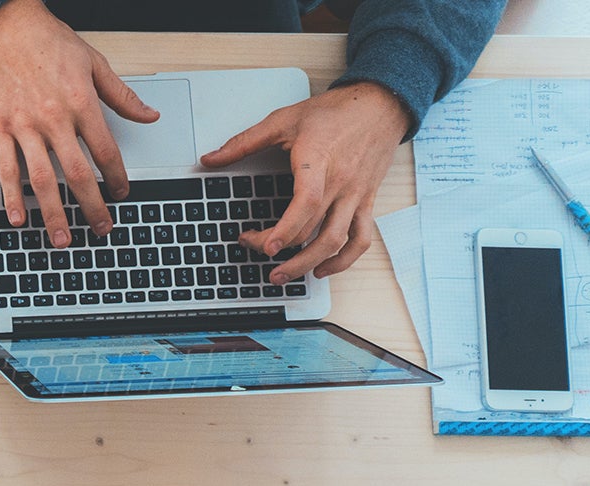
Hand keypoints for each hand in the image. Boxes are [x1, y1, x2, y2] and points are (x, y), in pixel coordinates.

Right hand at [0, 0, 159, 247]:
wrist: (7, 28)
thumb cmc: (49, 43)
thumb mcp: (94, 63)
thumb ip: (122, 96)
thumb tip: (149, 116)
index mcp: (81, 103)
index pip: (105, 151)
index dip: (117, 177)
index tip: (122, 193)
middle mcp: (53, 118)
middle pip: (78, 173)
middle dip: (92, 206)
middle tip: (101, 227)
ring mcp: (23, 126)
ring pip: (42, 179)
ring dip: (53, 213)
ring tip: (62, 238)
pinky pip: (6, 169)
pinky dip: (12, 196)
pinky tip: (19, 218)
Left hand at [200, 82, 410, 282]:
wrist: (380, 105)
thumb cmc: (335, 112)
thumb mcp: (284, 120)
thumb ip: (244, 142)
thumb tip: (210, 158)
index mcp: (319, 162)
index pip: (307, 203)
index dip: (286, 229)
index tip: (265, 246)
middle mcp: (341, 183)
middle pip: (314, 229)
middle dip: (281, 248)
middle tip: (254, 250)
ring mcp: (356, 195)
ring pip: (338, 241)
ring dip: (309, 264)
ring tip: (283, 275)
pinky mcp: (366, 201)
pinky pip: (361, 238)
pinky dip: (344, 260)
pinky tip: (322, 268)